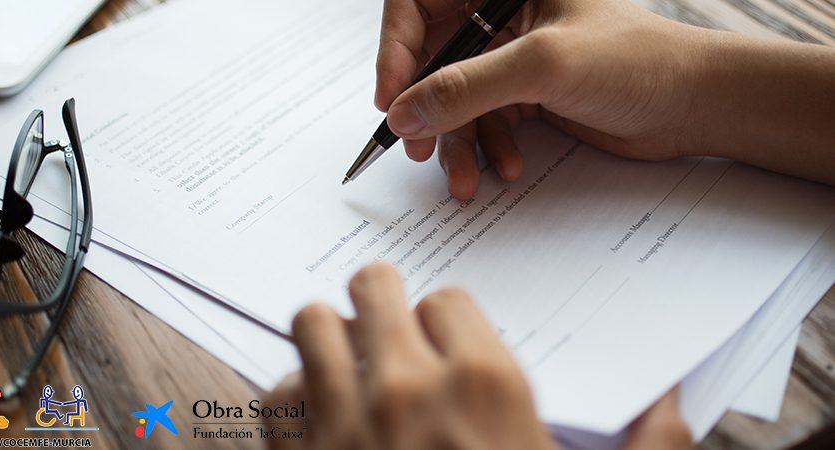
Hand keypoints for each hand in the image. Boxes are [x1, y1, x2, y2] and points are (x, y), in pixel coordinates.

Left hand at [264, 262, 692, 449]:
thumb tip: (673, 406)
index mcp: (488, 388)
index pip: (448, 299)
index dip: (447, 318)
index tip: (447, 339)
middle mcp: (408, 388)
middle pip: (374, 288)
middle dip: (381, 300)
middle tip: (388, 321)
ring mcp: (343, 422)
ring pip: (312, 325)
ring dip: (328, 335)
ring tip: (347, 357)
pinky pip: (274, 395)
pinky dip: (289, 397)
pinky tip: (315, 416)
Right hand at [377, 0, 834, 198]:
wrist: (691, 105)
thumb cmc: (637, 61)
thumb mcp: (543, 66)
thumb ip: (467, 86)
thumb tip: (403, 111)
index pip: (420, 4)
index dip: (397, 48)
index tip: (391, 96)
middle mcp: (501, 13)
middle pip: (432, 57)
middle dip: (425, 107)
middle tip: (418, 146)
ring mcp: (511, 56)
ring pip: (454, 97)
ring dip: (456, 141)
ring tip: (464, 178)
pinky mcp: (523, 93)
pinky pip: (481, 121)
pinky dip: (486, 148)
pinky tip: (506, 167)